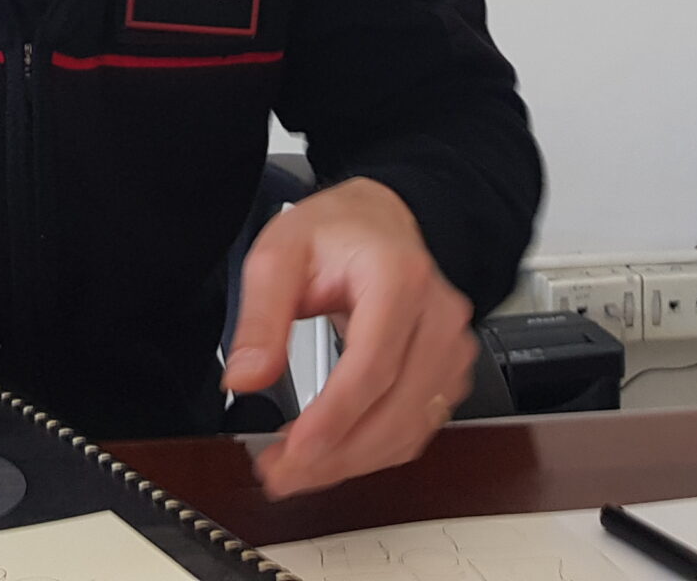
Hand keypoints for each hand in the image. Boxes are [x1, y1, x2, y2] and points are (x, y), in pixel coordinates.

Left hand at [221, 177, 479, 496]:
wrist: (382, 221)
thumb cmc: (336, 231)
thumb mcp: (280, 253)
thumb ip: (261, 316)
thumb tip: (245, 377)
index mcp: (399, 278)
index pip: (372, 365)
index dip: (334, 418)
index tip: (294, 450)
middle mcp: (438, 316)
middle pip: (396, 409)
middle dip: (336, 455)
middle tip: (281, 475)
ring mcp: (451, 347)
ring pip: (410, 429)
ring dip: (353, 462)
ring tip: (297, 471)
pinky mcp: (450, 372)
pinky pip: (418, 427)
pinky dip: (375, 451)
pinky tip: (334, 455)